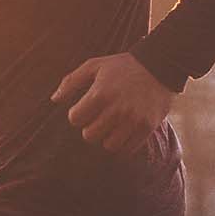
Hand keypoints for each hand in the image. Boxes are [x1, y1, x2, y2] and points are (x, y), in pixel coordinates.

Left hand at [51, 52, 175, 155]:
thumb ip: (72, 81)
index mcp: (100, 93)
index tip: (85, 110)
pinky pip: (127, 149)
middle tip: (98, 119)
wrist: (160, 65)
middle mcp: (116, 109)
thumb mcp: (95, 65)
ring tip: (111, 126)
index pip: (75, 119)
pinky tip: (123, 132)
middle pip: (90, 135)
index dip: (77, 115)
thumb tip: (54, 100)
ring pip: (108, 145)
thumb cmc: (122, 66)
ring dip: (107, 137)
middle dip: (90, 128)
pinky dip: (122, 144)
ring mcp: (133, 120)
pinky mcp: (147, 127)